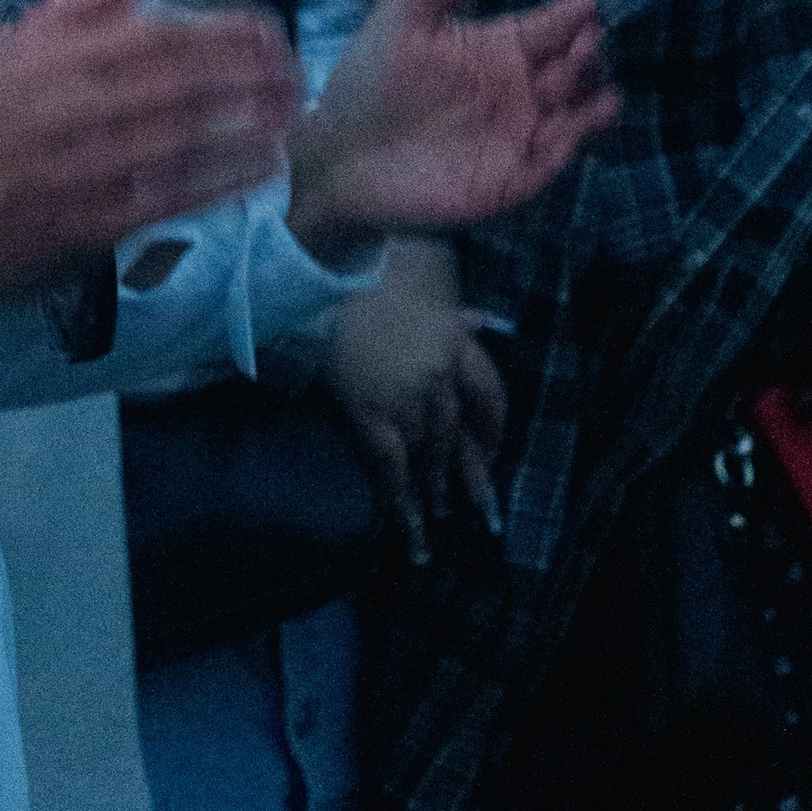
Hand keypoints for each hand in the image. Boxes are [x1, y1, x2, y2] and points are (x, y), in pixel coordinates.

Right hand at [0, 0, 300, 343]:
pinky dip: (223, 179)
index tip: (266, 28)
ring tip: (294, 109)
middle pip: (180, 81)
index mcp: (48, 62)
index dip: (220, 28)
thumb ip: (72, 9)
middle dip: (249, 72)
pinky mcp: (93, 225)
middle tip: (297, 68)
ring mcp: (83, 170)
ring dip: (248, 121)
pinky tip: (261, 165)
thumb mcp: (2, 56)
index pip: (153, 34)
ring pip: (184, 137)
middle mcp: (68, 110)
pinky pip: (173, 196)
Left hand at [289, 0, 613, 264]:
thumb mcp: (410, 10)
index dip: (577, 10)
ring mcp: (519, 134)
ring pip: (574, 114)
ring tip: (596, 80)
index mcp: (499, 47)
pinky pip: (552, 163)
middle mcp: (519, 89)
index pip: (553, 24)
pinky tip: (576, 128)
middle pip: (574, 67)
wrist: (336, 153)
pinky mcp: (511, 179)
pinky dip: (569, 147)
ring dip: (590, 99)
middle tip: (591, 35)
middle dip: (588, 51)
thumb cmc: (370, 77)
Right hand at [321, 245, 506, 564]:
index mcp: (456, 341)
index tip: (491, 452)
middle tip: (483, 511)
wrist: (318, 287)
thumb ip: (458, 317)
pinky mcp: (370, 413)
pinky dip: (403, 496)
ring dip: (435, 487)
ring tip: (438, 516)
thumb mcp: (424, 298)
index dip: (493, 429)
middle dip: (470, 474)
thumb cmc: (367, 288)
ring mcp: (406, 396)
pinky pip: (394, 463)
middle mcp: (439, 373)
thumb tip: (486, 322)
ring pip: (430, 453)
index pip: (490, 395)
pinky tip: (411, 524)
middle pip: (460, 433)